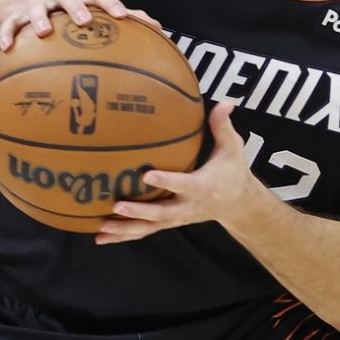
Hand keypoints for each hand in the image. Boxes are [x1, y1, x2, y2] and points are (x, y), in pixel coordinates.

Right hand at [0, 0, 167, 51]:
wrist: (27, 6)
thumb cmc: (71, 14)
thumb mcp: (95, 14)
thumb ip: (125, 21)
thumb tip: (159, 30)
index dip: (111, 3)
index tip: (122, 16)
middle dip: (77, 6)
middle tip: (85, 21)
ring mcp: (35, 4)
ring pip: (37, 7)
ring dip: (40, 18)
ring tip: (44, 32)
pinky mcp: (14, 16)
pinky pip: (9, 24)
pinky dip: (7, 34)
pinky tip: (6, 48)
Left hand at [96, 103, 254, 244]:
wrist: (238, 205)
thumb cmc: (232, 172)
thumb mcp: (232, 149)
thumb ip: (222, 126)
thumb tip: (225, 102)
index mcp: (201, 187)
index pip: (182, 185)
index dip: (165, 181)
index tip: (146, 175)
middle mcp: (187, 206)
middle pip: (161, 213)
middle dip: (139, 211)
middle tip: (117, 205)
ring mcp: (177, 218)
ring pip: (150, 227)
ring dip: (125, 228)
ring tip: (102, 228)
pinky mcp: (169, 222)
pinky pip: (145, 231)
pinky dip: (124, 236)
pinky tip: (102, 238)